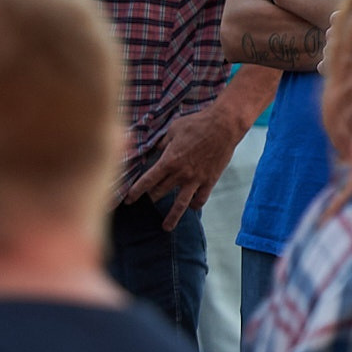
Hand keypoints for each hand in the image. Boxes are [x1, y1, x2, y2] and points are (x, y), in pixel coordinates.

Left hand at [125, 105, 243, 228]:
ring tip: (166, 228)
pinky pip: (201, 198)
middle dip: (151, 197)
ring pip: (181, 204)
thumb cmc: (197, 123)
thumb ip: (162, 143)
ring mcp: (196, 179)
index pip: (147, 181)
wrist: (224, 126)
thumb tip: (155, 151)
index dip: (136, 192)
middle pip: (161, 192)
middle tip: (147, 201)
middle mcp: (181, 173)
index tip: (128, 200)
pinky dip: (195, 205)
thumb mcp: (173, 130)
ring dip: (172, 217)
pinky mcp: (210, 180)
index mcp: (169, 161)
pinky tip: (191, 207)